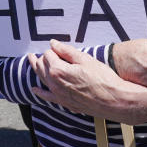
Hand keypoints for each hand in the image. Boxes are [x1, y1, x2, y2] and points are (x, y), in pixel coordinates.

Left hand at [28, 41, 146, 124]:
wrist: (114, 101)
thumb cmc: (103, 79)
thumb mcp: (85, 59)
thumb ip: (66, 51)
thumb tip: (53, 43)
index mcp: (58, 70)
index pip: (48, 55)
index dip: (53, 50)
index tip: (58, 48)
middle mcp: (54, 84)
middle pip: (42, 67)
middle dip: (40, 58)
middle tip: (37, 53)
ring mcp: (59, 95)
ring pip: (42, 80)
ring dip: (37, 70)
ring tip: (32, 61)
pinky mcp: (65, 103)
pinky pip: (48, 97)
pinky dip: (40, 92)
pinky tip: (35, 89)